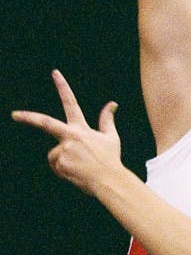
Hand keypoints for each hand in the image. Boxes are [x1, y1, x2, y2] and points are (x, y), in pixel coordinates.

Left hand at [12, 70, 121, 196]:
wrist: (109, 180)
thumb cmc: (110, 159)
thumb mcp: (111, 137)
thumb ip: (107, 119)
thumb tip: (112, 103)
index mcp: (81, 128)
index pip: (71, 102)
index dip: (63, 86)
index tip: (55, 73)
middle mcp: (71, 136)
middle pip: (45, 123)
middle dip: (28, 118)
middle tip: (14, 114)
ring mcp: (64, 150)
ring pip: (54, 153)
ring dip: (63, 159)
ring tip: (80, 165)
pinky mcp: (60, 164)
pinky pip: (56, 165)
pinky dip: (64, 170)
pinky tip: (76, 173)